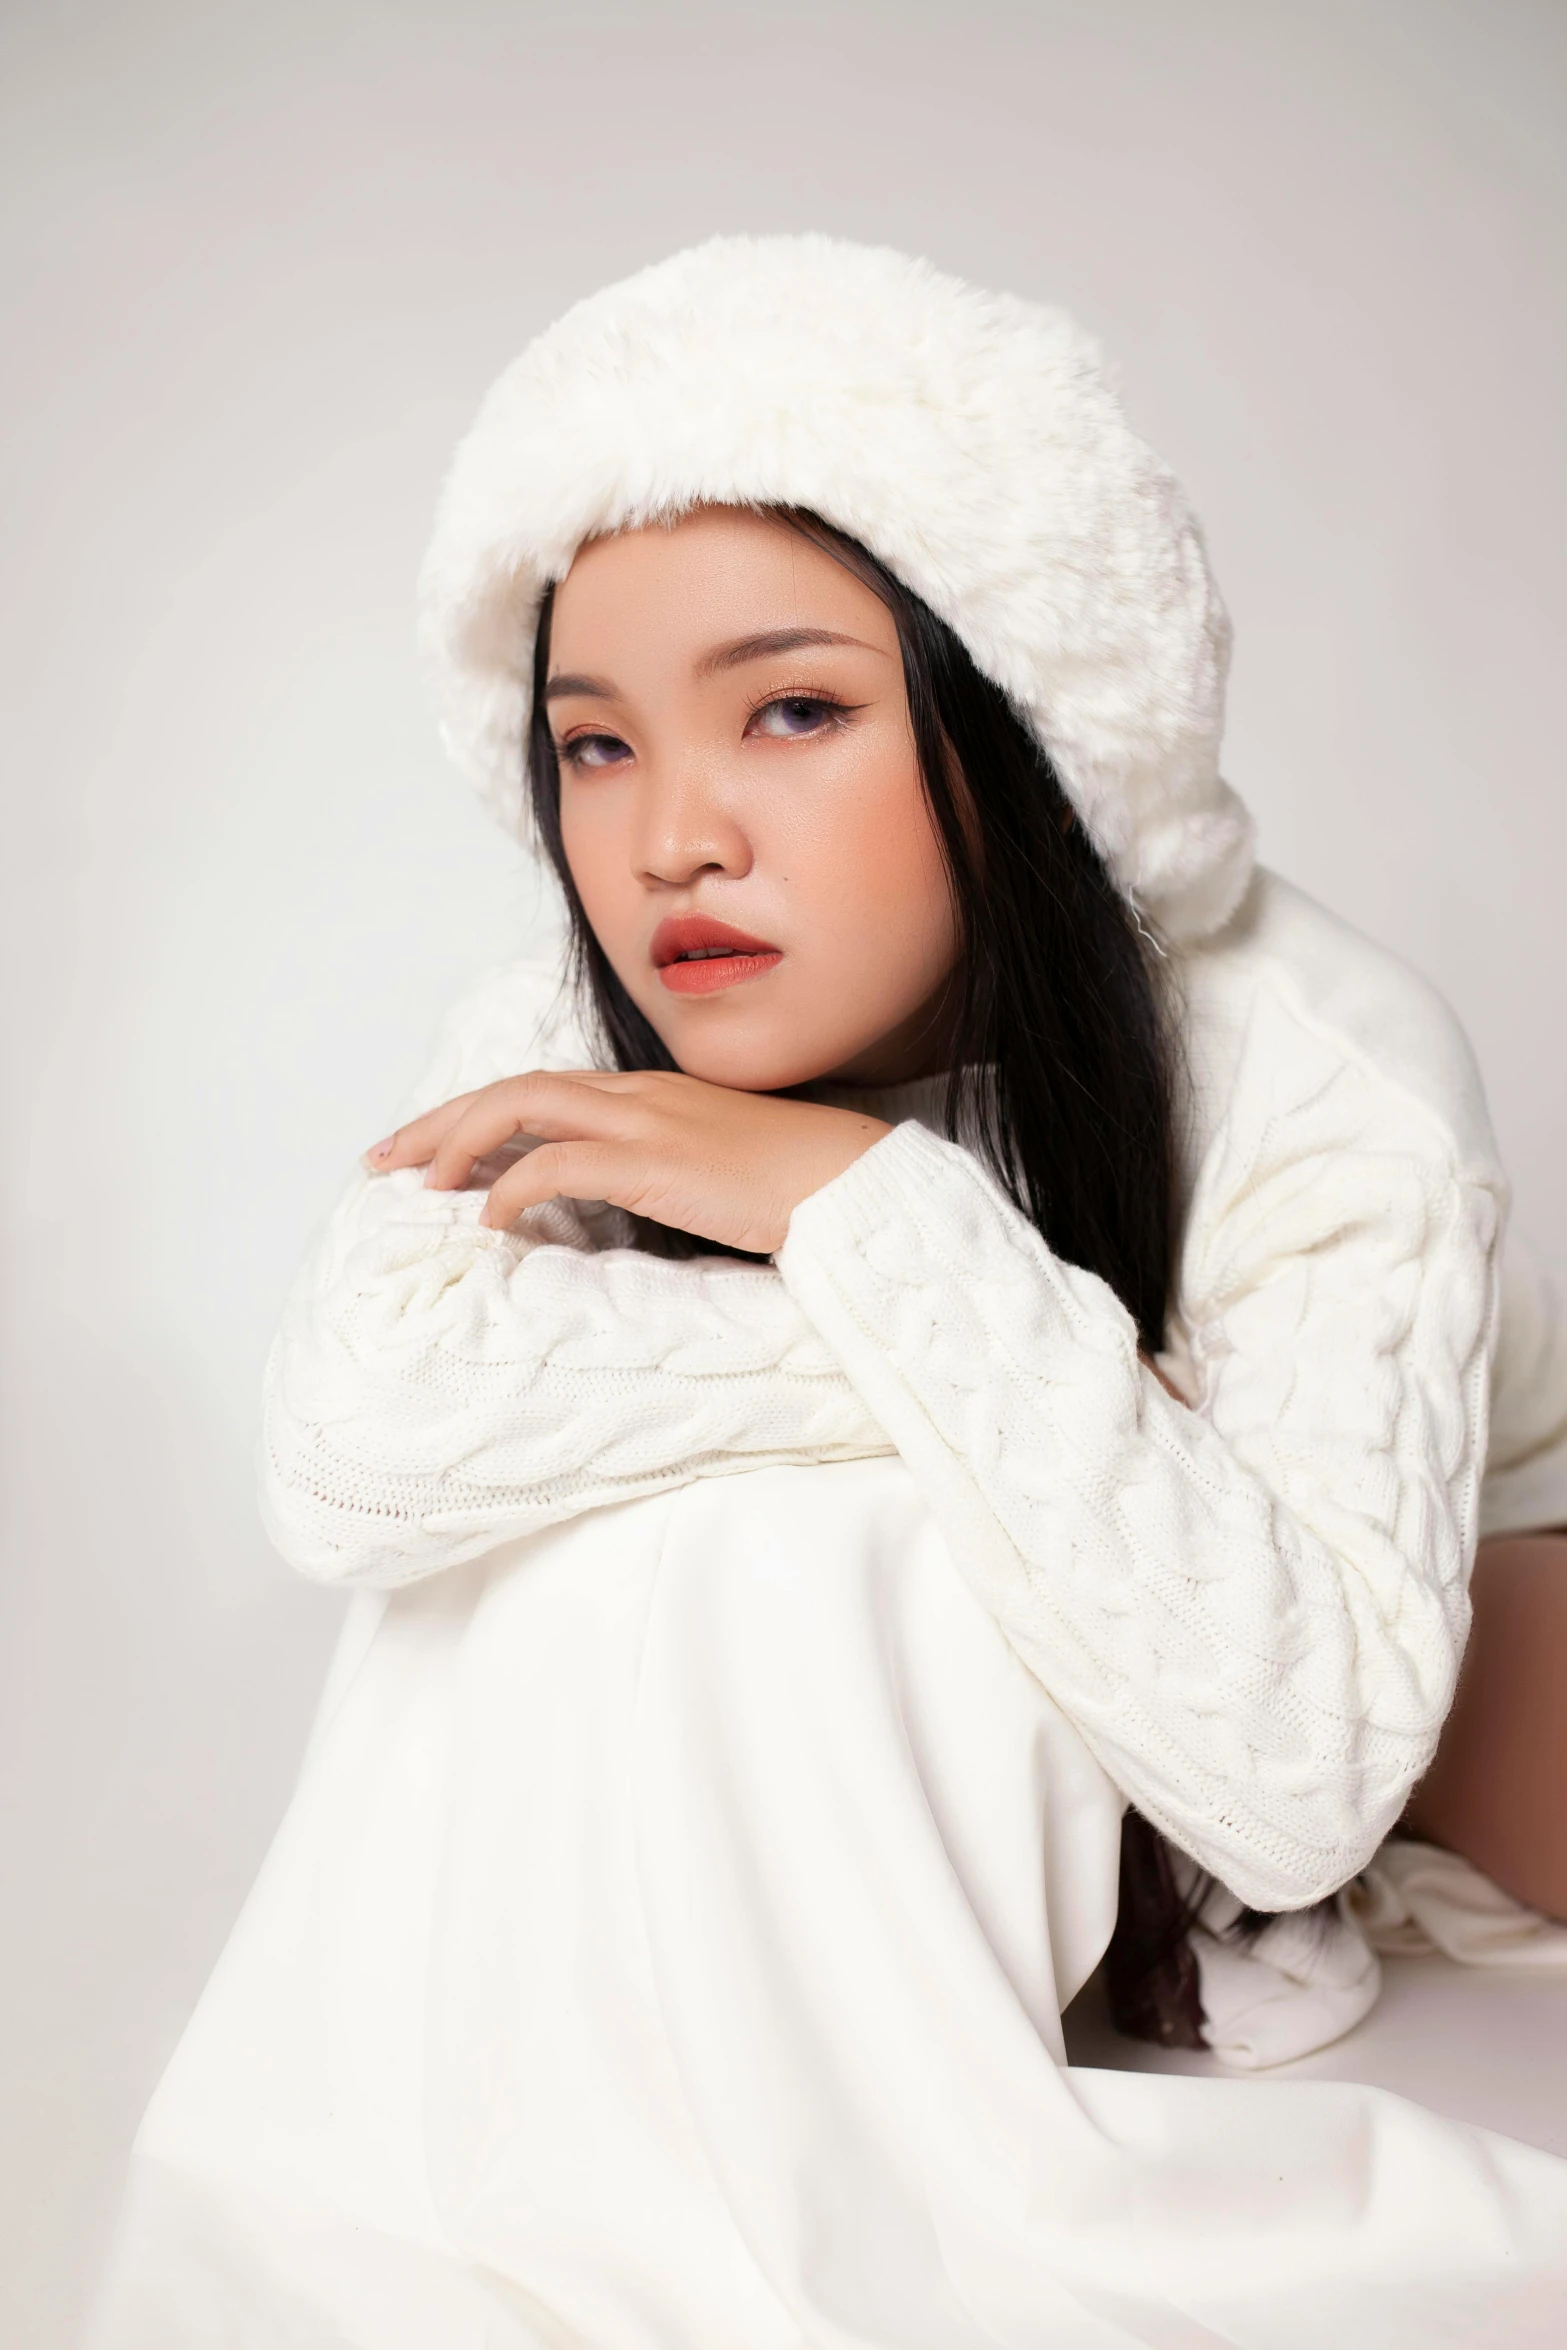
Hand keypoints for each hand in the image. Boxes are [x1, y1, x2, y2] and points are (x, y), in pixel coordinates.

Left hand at [364, 1070, 892, 1255]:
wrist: (852, 1183)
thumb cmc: (794, 1186)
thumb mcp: (712, 1169)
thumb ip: (657, 1171)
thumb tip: (605, 1204)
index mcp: (648, 1093)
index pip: (540, 1089)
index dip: (474, 1114)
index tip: (425, 1150)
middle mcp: (637, 1095)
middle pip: (511, 1088)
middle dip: (438, 1122)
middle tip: (382, 1161)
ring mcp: (645, 1122)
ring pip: (521, 1107)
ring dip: (460, 1143)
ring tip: (422, 1185)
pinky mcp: (655, 1161)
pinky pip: (558, 1165)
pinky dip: (512, 1189)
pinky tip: (490, 1223)